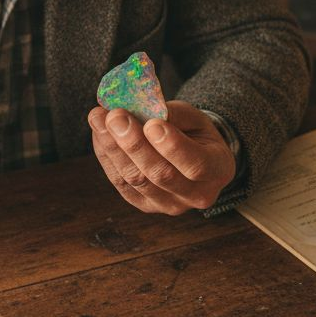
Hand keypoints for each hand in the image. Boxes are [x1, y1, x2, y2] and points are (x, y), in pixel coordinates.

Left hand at [87, 100, 235, 214]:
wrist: (194, 158)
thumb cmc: (196, 134)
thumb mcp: (194, 118)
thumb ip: (172, 115)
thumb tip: (139, 110)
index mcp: (217, 170)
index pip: (195, 164)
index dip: (172, 146)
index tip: (151, 124)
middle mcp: (195, 195)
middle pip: (159, 174)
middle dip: (133, 144)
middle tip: (115, 116)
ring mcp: (168, 205)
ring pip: (135, 180)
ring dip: (113, 148)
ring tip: (98, 118)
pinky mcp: (144, 205)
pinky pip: (120, 183)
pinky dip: (106, 156)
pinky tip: (99, 133)